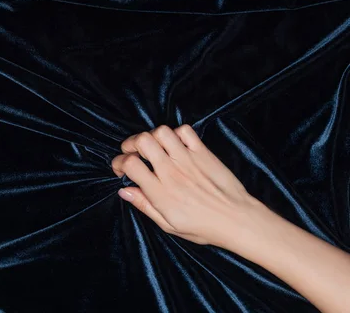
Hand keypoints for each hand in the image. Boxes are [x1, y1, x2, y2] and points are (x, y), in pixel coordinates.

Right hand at [112, 124, 263, 247]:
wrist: (237, 220)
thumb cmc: (203, 227)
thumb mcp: (168, 224)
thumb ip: (144, 205)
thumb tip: (124, 191)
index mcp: (161, 192)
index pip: (130, 164)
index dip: (119, 162)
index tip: (121, 169)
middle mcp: (172, 172)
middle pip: (143, 141)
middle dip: (131, 143)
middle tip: (133, 152)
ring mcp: (188, 159)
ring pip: (162, 132)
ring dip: (152, 136)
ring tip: (153, 147)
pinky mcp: (203, 153)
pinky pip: (185, 131)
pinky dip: (176, 133)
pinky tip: (175, 145)